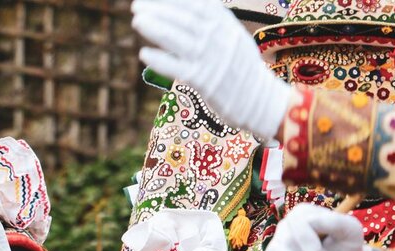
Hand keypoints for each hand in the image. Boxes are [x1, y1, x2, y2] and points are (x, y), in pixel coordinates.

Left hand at [132, 0, 290, 139]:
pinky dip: (159, 60)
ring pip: (177, 40)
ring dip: (155, 28)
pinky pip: (176, 68)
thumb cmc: (239, 66)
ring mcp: (210, 59)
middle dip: (157, 9)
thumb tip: (188, 4)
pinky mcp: (203, 81)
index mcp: (225, 24)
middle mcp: (218, 38)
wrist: (258, 98)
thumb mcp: (231, 34)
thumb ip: (213, 19)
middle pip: (183, 19)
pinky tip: (144, 53)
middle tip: (136, 6)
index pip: (196, 3)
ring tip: (137, 21)